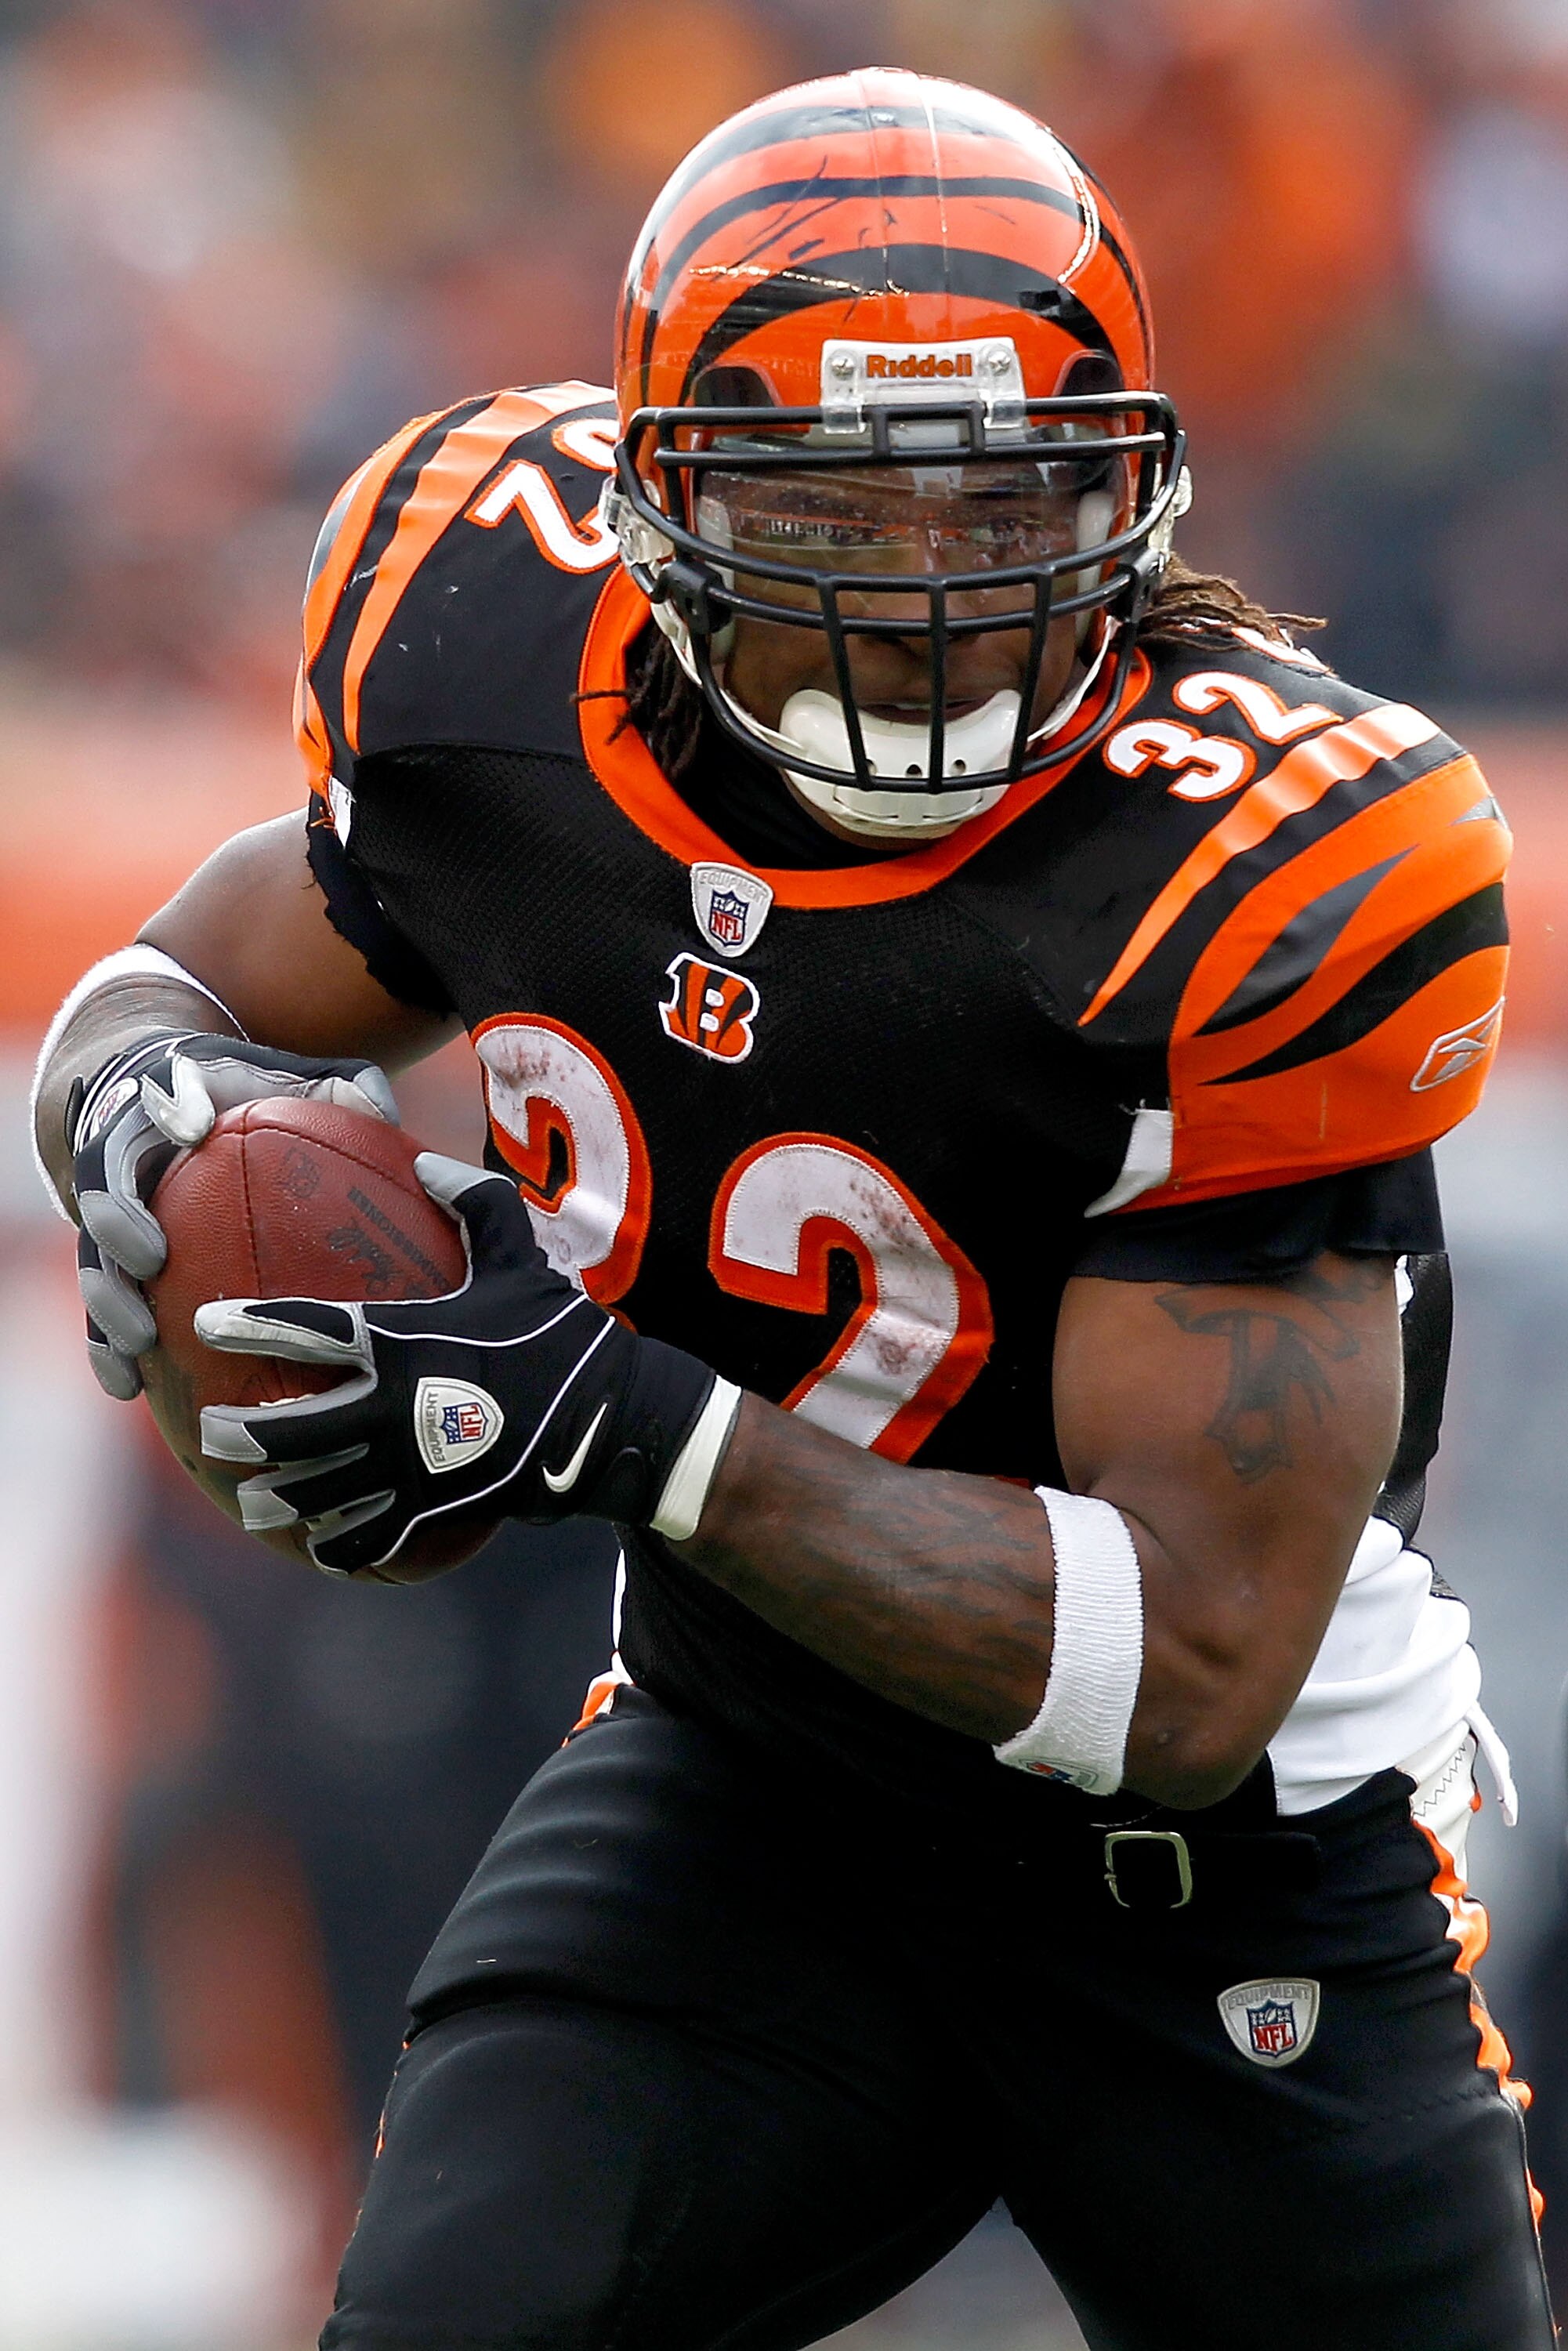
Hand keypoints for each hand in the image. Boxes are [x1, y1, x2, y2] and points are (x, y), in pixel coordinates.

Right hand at [70, 1031, 396, 1399]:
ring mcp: (102, 1209)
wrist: (145, 1095)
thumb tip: (388, 1113)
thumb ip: (337, 1087)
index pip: (162, 1088)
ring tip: (140, 1338)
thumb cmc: (234, 1090)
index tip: (193, 1127)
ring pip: (93, 1255)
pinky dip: (104, 1347)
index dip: (172, 1102)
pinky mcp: (102, 1258)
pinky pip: (98, 1307)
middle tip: (152, 1258)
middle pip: (103, 1185)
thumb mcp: (285, 1079)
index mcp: (161, 1095)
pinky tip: (129, 1387)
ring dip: (109, 1298)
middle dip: (118, 1221)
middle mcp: (118, 1151)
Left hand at [193, 1155, 731, 1575]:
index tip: (204, 1323)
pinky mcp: (441, 1509)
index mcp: (408, 1342)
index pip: (310, 1329)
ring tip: (250, 1501)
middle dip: (243, 1432)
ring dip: (279, 1498)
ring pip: (324, 1492)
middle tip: (210, 1431)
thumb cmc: (564, 1334)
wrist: (615, 1420)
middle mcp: (399, 1409)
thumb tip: (424, 1163)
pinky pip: (375, 1536)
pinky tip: (321, 1545)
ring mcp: (416, 1468)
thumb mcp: (523, 1258)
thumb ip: (475, 1204)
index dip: (251, 1324)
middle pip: (297, 1427)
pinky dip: (342, 1545)